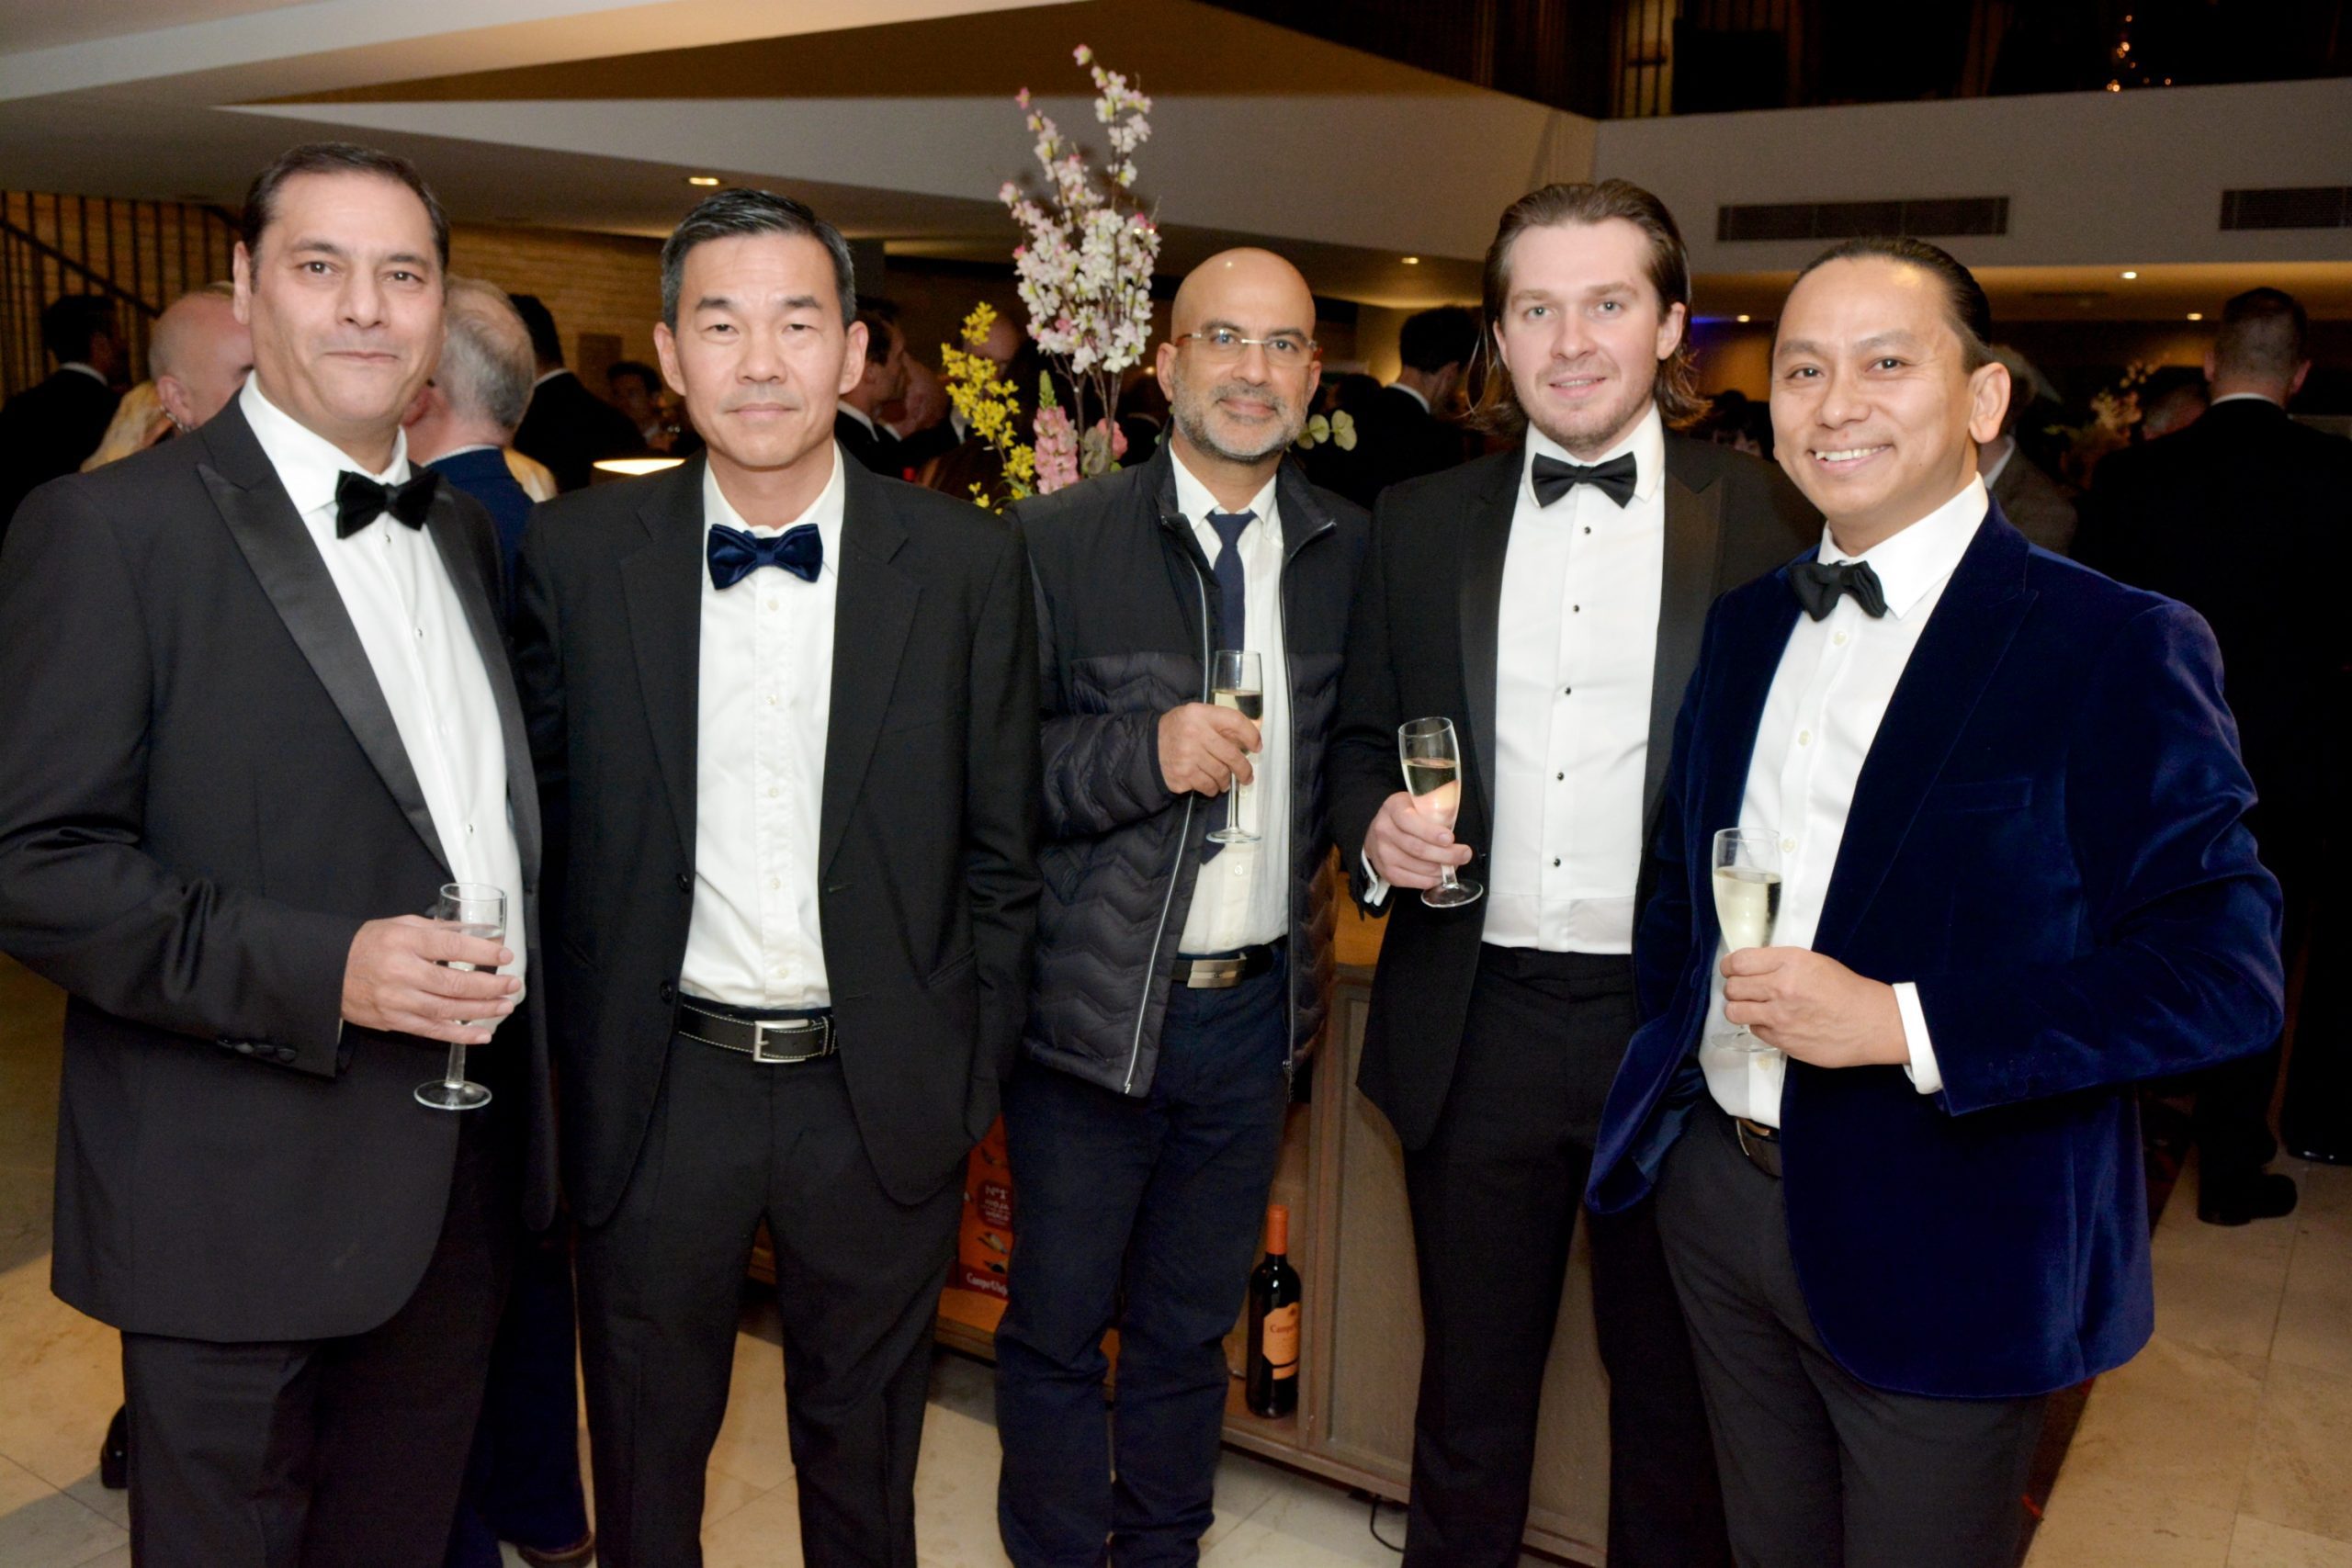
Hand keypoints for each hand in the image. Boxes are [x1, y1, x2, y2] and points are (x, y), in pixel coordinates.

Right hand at [343, 916, 518, 1045]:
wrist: (329, 970)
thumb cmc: (369, 945)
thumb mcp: (402, 926)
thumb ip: (441, 930)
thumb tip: (480, 933)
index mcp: (405, 943)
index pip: (451, 947)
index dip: (482, 953)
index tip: (504, 956)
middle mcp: (401, 972)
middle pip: (453, 984)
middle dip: (489, 986)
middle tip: (512, 984)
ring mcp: (397, 1000)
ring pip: (446, 1010)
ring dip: (481, 1011)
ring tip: (504, 1005)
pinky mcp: (394, 1021)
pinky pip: (432, 1031)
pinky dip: (460, 1035)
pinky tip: (482, 1034)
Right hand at [1158, 703, 1257, 796]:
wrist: (1150, 746)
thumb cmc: (1181, 730)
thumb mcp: (1199, 716)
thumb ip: (1224, 724)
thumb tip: (1254, 738)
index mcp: (1200, 714)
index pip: (1235, 721)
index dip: (1251, 735)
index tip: (1256, 747)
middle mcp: (1194, 733)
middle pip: (1232, 755)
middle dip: (1244, 769)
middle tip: (1247, 777)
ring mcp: (1187, 757)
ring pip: (1221, 774)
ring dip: (1226, 781)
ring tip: (1224, 780)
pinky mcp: (1182, 775)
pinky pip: (1207, 786)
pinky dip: (1212, 788)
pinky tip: (1209, 784)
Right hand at [1363, 790, 1470, 890]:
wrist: (1379, 834)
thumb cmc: (1406, 817)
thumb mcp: (1417, 803)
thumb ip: (1435, 806)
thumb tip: (1456, 810)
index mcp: (1393, 808)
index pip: (1409, 821)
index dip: (1431, 832)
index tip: (1450, 838)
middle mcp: (1384, 831)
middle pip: (1417, 848)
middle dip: (1446, 854)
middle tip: (1464, 854)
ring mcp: (1383, 854)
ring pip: (1417, 866)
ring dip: (1441, 868)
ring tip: (1455, 864)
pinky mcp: (1387, 872)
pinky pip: (1413, 880)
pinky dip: (1431, 879)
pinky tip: (1440, 874)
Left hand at [1721, 948, 1906, 1067]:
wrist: (1871, 1023)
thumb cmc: (1845, 989)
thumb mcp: (1812, 962)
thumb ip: (1779, 963)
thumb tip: (1749, 968)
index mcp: (1789, 963)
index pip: (1738, 962)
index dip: (1729, 967)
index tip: (1731, 970)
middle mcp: (1781, 988)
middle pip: (1732, 988)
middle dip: (1734, 988)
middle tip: (1745, 991)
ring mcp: (1780, 1017)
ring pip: (1734, 1012)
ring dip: (1739, 1009)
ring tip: (1753, 1008)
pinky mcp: (1783, 1040)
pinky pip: (1755, 1030)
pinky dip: (1760, 1026)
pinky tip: (1776, 1023)